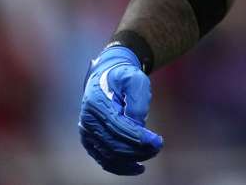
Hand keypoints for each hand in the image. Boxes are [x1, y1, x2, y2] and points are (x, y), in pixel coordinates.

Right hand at [78, 45, 163, 174]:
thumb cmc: (123, 77)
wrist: (106, 77)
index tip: (158, 141)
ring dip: (132, 159)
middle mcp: (88, 120)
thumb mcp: (135, 79)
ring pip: (110, 155)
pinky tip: (137, 167)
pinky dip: (121, 167)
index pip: (118, 126)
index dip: (139, 137)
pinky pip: (104, 160)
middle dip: (138, 149)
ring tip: (151, 153)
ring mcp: (87, 133)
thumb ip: (137, 100)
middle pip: (114, 144)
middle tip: (158, 147)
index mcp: (97, 103)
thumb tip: (138, 126)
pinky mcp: (90, 142)